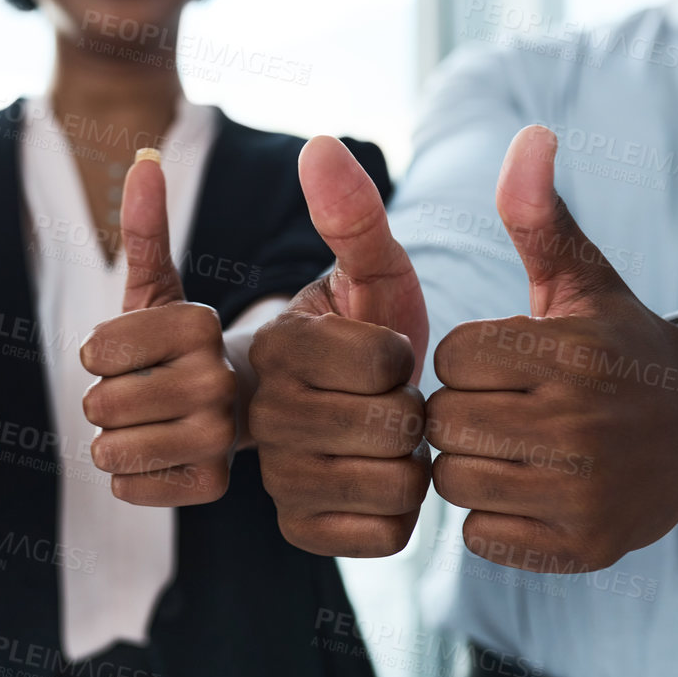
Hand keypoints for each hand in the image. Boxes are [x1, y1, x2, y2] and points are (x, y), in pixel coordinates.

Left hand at [78, 151, 234, 505]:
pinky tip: (159, 453)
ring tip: (146, 422)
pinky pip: (125, 486)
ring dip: (110, 438)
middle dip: (101, 399)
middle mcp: (220, 381)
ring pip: (108, 448)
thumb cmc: (178, 345)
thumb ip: (146, 228)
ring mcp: (220, 438)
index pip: (97, 348)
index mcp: (202, 324)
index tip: (129, 349)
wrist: (236, 407)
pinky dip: (128, 475)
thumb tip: (143, 158)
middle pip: (99, 403)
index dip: (98, 352)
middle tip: (138, 391)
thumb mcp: (158, 287)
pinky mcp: (211, 487)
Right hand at [248, 137, 430, 555]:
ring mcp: (276, 478)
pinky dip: (406, 511)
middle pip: (394, 428)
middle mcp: (260, 416)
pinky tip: (384, 481)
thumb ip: (354, 216)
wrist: (353, 414)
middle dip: (417, 414)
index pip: (386, 363)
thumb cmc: (370, 332)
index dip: (410, 359)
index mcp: (276, 345)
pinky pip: (388, 533)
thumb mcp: (372, 272)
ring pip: (396, 484)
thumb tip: (320, 143)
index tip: (389, 354)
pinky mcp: (301, 531)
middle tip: (395, 401)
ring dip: (415, 463)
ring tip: (392, 442)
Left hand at [426, 126, 677, 570]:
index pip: (450, 360)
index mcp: (572, 354)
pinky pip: (479, 535)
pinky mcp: (582, 545)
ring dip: (469, 463)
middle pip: (444, 423)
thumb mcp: (582, 277)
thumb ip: (539, 215)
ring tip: (509, 443)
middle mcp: (580, 426)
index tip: (502, 360)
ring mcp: (584, 492)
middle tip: (501, 406)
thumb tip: (529, 135)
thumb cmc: (619, 342)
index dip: (465, 359)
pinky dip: (490, 515)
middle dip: (459, 411)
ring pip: (455, 481)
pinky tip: (526, 486)